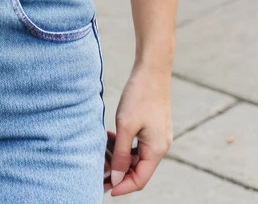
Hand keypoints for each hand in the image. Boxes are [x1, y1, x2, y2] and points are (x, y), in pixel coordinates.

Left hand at [107, 63, 172, 194]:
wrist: (152, 69)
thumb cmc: (139, 95)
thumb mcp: (126, 126)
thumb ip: (122, 154)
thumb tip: (117, 179)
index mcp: (156, 150)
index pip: (140, 180)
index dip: (122, 187)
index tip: (105, 188)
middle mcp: (160, 146)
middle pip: (138, 169)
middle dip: (118, 172)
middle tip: (98, 171)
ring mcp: (157, 136)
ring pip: (136, 156)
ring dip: (119, 156)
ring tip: (101, 150)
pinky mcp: (153, 126)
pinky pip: (137, 143)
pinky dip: (124, 144)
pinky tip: (110, 136)